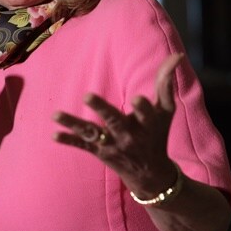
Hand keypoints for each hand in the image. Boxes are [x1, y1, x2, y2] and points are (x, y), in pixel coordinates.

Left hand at [53, 53, 182, 194]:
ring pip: (91, 133)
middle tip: (87, 95)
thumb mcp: (165, 111)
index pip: (146, 114)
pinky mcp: (100, 152)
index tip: (137, 98)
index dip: (142, 107)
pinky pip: (82, 146)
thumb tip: (177, 55)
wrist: (151, 175)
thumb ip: (166, 82)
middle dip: (101, 109)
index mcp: (147, 123)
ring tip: (55, 114)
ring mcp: (112, 144)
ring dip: (73, 124)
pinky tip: (53, 134)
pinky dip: (69, 140)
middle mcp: (129, 135)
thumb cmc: (157, 134)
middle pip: (114, 121)